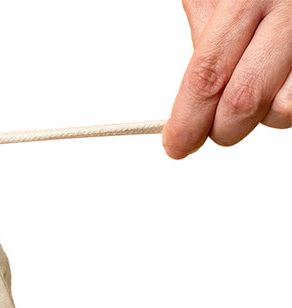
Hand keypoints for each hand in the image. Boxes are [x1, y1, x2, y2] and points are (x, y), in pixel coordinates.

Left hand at [163, 0, 291, 157]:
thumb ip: (206, 41)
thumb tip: (188, 107)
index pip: (208, 76)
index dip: (187, 121)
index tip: (177, 145)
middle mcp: (290, 12)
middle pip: (244, 101)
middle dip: (221, 129)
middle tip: (213, 127)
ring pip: (283, 111)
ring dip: (263, 115)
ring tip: (257, 84)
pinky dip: (285, 101)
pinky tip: (279, 79)